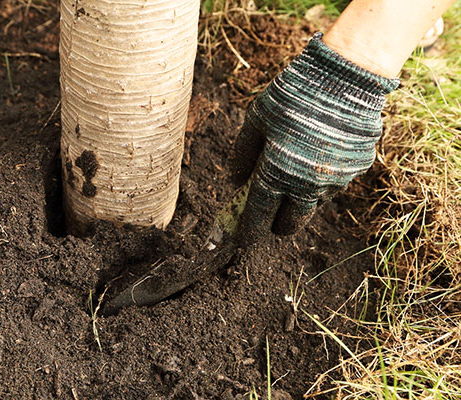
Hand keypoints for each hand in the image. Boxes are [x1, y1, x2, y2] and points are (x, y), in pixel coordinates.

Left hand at [233, 33, 398, 243]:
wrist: (347, 76)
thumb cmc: (294, 94)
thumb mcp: (256, 119)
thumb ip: (242, 154)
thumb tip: (235, 183)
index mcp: (277, 173)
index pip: (259, 215)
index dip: (249, 231)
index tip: (244, 241)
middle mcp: (307, 185)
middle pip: (290, 223)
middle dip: (278, 225)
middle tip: (271, 216)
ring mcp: (335, 180)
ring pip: (313, 205)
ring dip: (300, 200)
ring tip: (294, 176)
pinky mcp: (356, 169)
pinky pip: (333, 185)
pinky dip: (321, 180)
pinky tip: (318, 157)